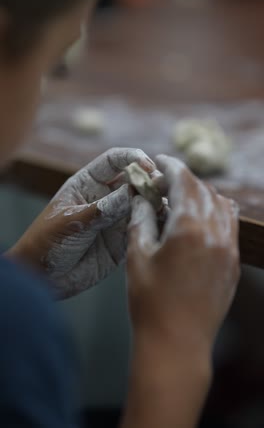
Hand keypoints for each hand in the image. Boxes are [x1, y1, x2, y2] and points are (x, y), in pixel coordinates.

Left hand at [9, 148, 154, 297]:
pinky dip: (156, 225)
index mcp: (88, 184)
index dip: (133, 158)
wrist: (43, 279)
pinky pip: (144, 228)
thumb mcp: (72, 222)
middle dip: (150, 181)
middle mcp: (106, 197)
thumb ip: (102, 209)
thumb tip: (133, 192)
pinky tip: (164, 226)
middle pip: (135, 180)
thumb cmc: (46, 243)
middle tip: (162, 189)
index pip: (114, 161)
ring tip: (165, 209)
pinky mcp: (124, 240)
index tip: (149, 166)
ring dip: (157, 203)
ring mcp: (117, 219)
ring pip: (144, 204)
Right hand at [127, 154, 239, 349]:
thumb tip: (142, 196)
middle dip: (182, 180)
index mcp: (189, 228)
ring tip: (180, 201)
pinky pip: (230, 225)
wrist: (176, 343)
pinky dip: (216, 213)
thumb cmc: (150, 301)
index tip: (159, 160)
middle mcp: (215, 233)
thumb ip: (141, 218)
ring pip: (221, 205)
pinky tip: (200, 220)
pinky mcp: (232, 263)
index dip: (170, 167)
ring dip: (201, 194)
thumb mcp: (137, 255)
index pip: (183, 182)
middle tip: (162, 185)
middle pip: (203, 190)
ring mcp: (228, 248)